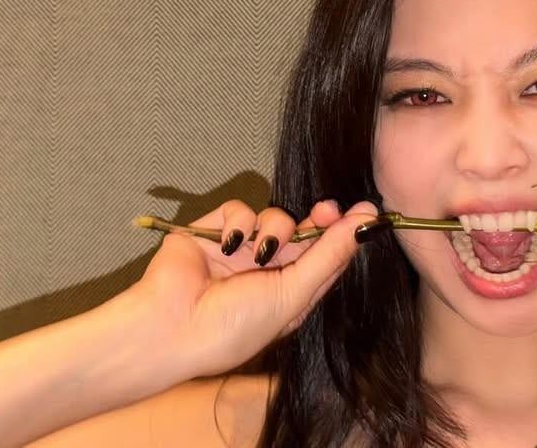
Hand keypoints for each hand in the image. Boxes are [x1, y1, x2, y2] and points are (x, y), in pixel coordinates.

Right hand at [131, 198, 376, 379]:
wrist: (169, 327)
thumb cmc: (234, 326)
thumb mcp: (292, 296)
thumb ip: (328, 257)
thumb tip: (366, 224)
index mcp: (291, 293)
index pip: (327, 257)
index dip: (346, 234)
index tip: (367, 212)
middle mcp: (268, 271)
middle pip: (306, 233)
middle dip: (319, 220)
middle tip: (326, 210)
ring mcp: (240, 250)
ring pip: (274, 218)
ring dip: (274, 228)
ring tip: (260, 250)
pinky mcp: (212, 232)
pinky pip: (239, 211)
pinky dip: (239, 222)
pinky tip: (230, 243)